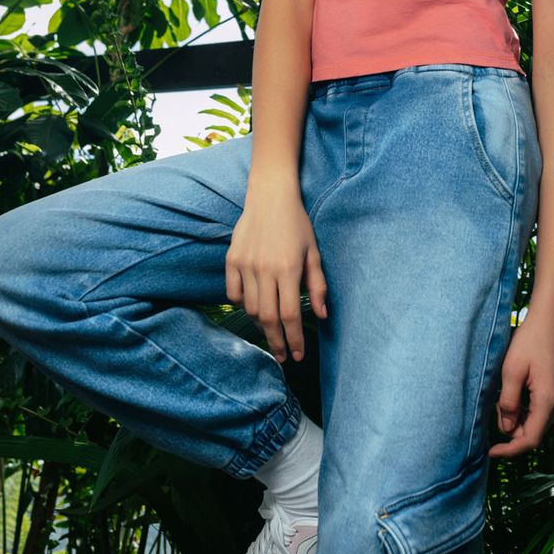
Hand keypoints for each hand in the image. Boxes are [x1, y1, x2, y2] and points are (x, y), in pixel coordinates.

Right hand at [225, 194, 328, 363]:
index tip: (298, 355)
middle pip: (268, 319)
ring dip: (262, 325)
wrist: (270, 197)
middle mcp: (265, 269)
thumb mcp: (314, 252)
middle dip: (277, 342)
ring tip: (272, 331)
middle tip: (283, 357)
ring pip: (251, 308)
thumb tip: (322, 316)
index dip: (294, 339)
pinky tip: (255, 308)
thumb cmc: (297, 224)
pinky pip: (234, 294)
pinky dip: (244, 305)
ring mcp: (245, 265)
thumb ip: (318, 285)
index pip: (290, 315)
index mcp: (288, 269)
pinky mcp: (232, 260)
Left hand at [487, 313, 553, 457]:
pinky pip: (538, 412)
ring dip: (516, 420)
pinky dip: (523, 411)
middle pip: (532, 434)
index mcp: (547, 402)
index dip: (510, 450)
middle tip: (493, 408)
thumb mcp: (512, 371)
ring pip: (534, 423)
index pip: (529, 440)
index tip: (490, 452)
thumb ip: (508, 402)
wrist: (549, 321)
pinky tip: (511, 394)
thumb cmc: (529, 342)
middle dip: (510, 431)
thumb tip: (505, 429)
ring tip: (500, 398)